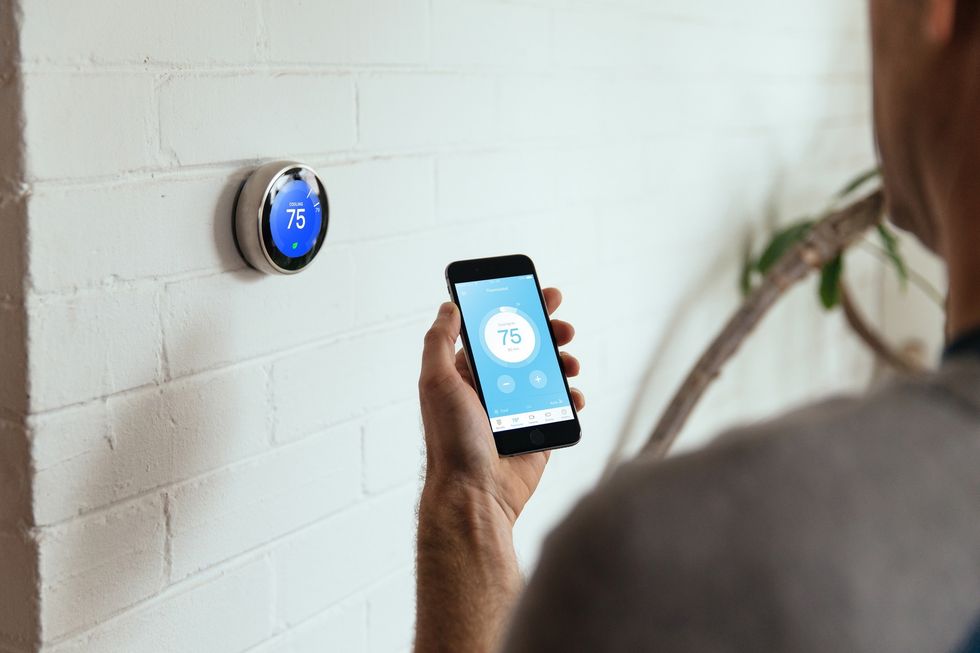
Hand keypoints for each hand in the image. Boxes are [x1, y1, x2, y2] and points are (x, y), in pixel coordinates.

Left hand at [418, 288, 583, 524]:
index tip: (541, 295)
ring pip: (547, 374)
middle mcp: (492, 390)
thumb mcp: (436, 382)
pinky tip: (573, 394)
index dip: (519, 311)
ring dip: (563, 362)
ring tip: (570, 363)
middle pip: (527, 349)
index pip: (495, 333)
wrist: (475, 494)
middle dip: (549, 333)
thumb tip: (448, 306)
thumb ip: (439, 341)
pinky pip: (560, 406)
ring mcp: (517, 411)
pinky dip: (571, 396)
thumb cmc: (451, 441)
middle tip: (564, 327)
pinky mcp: (537, 431)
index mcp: (466, 375)